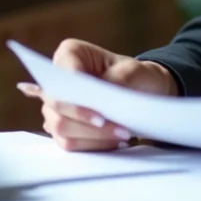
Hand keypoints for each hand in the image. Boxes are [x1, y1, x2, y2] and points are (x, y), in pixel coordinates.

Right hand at [16, 38, 177, 151]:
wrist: (144, 92)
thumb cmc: (136, 75)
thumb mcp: (136, 71)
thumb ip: (118, 79)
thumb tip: (101, 99)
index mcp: (70, 54)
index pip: (61, 74)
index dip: (75, 95)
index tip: (100, 115)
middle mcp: (57, 80)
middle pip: (56, 106)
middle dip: (86, 121)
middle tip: (119, 129)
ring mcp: (57, 107)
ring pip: (60, 128)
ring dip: (93, 136)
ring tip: (122, 135)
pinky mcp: (63, 128)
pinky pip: (68, 143)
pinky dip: (92, 145)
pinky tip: (114, 141)